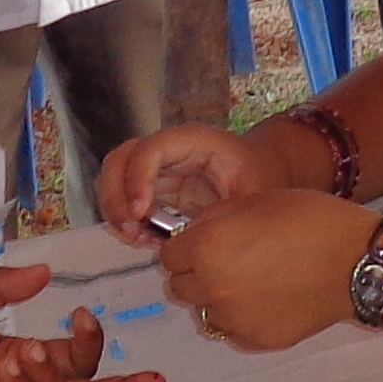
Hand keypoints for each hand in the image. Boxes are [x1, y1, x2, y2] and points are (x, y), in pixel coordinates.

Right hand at [94, 121, 276, 239]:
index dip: (138, 178)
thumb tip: (191, 236)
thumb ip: (226, 211)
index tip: (141, 213)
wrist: (267, 173)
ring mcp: (159, 168)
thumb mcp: (255, 191)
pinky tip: (143, 239)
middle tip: (130, 229)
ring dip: (116, 209)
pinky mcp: (156, 188)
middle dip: (116, 195)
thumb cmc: (264, 177)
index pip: (151, 149)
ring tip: (136, 238)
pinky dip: (126, 220)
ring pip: (115, 178)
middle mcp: (169, 150)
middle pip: (121, 158)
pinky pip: (126, 199)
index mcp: (194, 141)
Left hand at [157, 189, 377, 352]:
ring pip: (204, 310)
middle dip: (195, 273)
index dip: (185, 247)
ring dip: (216, 296)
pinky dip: (241, 317)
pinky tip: (268, 299)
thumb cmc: (308, 220)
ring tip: (251, 280)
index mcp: (205, 249)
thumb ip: (212, 220)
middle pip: (180, 287)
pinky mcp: (256, 340)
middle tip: (227, 260)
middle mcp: (211, 288)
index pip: (168, 256)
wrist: (355, 262)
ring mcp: (233, 320)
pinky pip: (232, 329)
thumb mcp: (252, 200)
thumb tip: (192, 234)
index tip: (204, 242)